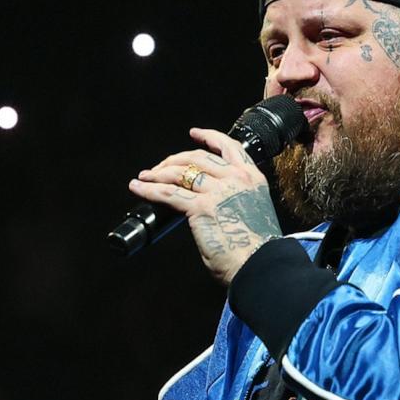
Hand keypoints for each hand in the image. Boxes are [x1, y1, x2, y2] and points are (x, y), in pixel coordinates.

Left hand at [128, 127, 283, 284]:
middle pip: (198, 157)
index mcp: (252, 179)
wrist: (260, 265)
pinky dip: (150, 190)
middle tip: (161, 167)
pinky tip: (139, 188)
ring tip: (145, 177)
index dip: (208, 137)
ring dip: (159, 173)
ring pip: (181, 172)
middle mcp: (236, 179)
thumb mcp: (252, 211)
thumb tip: (211, 201)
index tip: (194, 134)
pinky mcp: (201, 207)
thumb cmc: (257, 248)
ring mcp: (218, 191)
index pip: (229, 147)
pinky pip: (169, 193)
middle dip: (175, 160)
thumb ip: (235, 199)